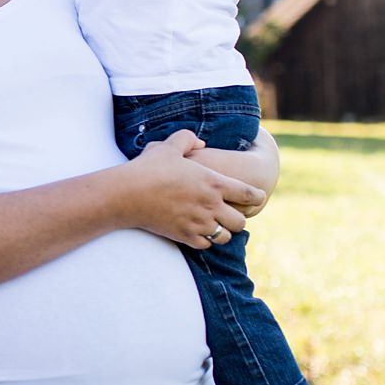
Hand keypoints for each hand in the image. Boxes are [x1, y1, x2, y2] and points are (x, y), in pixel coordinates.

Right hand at [123, 131, 262, 248]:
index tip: (256, 197)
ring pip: (226, 236)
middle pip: (241, 221)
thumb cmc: (149, 168)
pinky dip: (205, 240)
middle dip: (237, 217)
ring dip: (222, 230)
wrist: (127, 194)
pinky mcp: (185, 237)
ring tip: (214, 224)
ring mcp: (199, 223)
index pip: (249, 194)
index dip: (257, 196)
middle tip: (228, 212)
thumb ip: (188, 139)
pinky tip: (197, 231)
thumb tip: (201, 142)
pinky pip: (206, 245)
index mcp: (214, 183)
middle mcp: (211, 206)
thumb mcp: (169, 146)